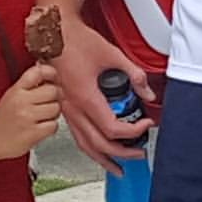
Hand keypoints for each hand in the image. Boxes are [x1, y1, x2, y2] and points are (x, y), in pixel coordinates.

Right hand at [0, 63, 61, 161]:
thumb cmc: (1, 118)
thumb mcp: (11, 95)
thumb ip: (29, 86)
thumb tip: (51, 79)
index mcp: (16, 90)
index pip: (38, 73)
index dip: (51, 73)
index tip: (54, 78)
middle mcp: (22, 101)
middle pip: (53, 91)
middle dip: (55, 97)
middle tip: (49, 102)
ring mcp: (27, 117)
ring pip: (56, 108)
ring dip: (54, 113)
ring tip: (45, 116)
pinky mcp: (32, 133)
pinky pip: (53, 125)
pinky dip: (51, 127)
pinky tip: (42, 127)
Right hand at [51, 16, 154, 175]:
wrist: (54, 33)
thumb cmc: (77, 41)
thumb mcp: (112, 54)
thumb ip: (133, 74)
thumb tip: (147, 92)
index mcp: (85, 97)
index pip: (112, 129)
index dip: (133, 132)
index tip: (145, 125)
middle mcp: (72, 107)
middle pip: (98, 144)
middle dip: (121, 153)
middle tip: (138, 152)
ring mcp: (65, 109)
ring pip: (84, 144)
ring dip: (102, 158)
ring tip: (117, 167)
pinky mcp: (64, 106)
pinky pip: (76, 135)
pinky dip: (89, 147)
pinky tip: (98, 149)